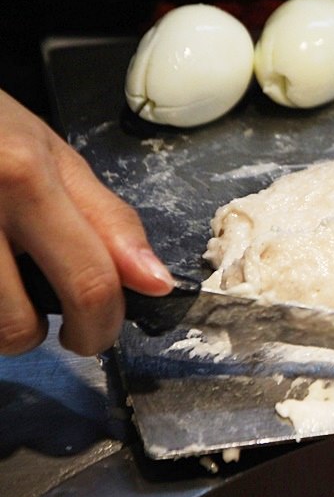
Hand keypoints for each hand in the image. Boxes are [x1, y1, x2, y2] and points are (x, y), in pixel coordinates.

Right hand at [0, 89, 173, 355]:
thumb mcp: (52, 155)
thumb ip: (108, 220)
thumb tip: (156, 282)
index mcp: (22, 175)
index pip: (88, 278)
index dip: (105, 323)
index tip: (104, 329)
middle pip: (18, 322)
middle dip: (51, 341)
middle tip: (65, 330)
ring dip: (2, 329)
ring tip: (9, 290)